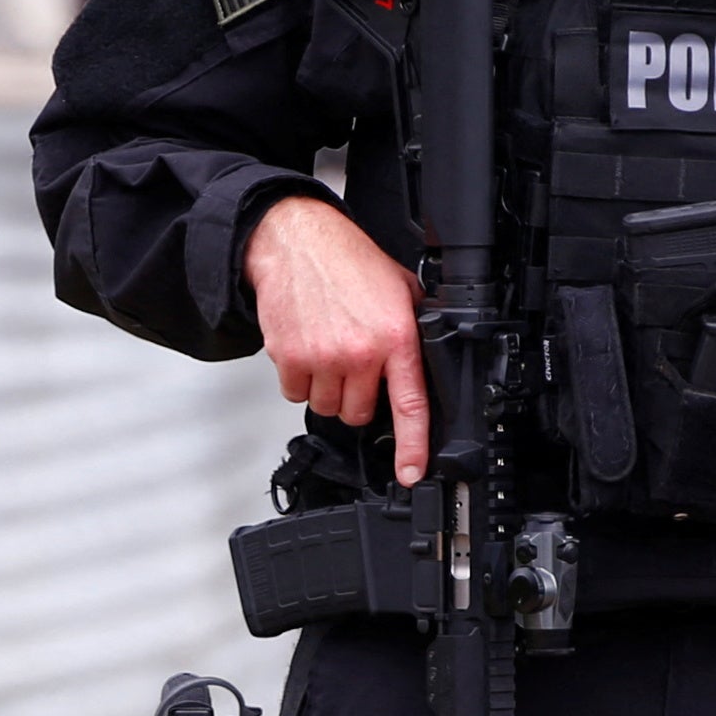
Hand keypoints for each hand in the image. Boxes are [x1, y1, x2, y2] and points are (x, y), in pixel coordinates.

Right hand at [243, 196, 430, 482]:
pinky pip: (295, 394)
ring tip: (328, 351)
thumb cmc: (347, 262)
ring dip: (327, 389)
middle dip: (357, 397)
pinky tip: (306, 348)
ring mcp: (321, 357)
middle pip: (359, 413)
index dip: (412, 447)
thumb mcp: (400, 290)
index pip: (409, 405)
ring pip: (326, 406)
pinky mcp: (288, 357)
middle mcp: (359, 352)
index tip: (411, 473)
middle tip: (354, 366)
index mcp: (394, 337)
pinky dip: (300, 379)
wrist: (295, 242)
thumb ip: (414, 330)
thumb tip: (426, 363)